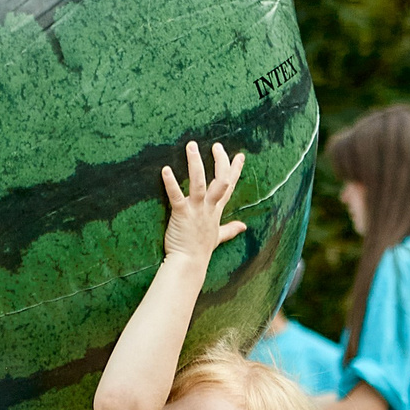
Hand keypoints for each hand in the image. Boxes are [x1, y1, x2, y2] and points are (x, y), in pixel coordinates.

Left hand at [161, 141, 247, 262]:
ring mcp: (196, 210)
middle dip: (220, 161)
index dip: (235, 170)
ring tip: (191, 146)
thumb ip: (230, 229)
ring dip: (195, 163)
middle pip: (220, 180)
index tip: (240, 155)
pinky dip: (171, 183)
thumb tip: (244, 226)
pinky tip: (165, 170)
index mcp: (216, 210)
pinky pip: (176, 196)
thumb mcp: (218, 237)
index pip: (229, 186)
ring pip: (199, 182)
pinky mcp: (181, 214)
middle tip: (217, 145)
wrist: (188, 264)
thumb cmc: (200, 250)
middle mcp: (208, 207)